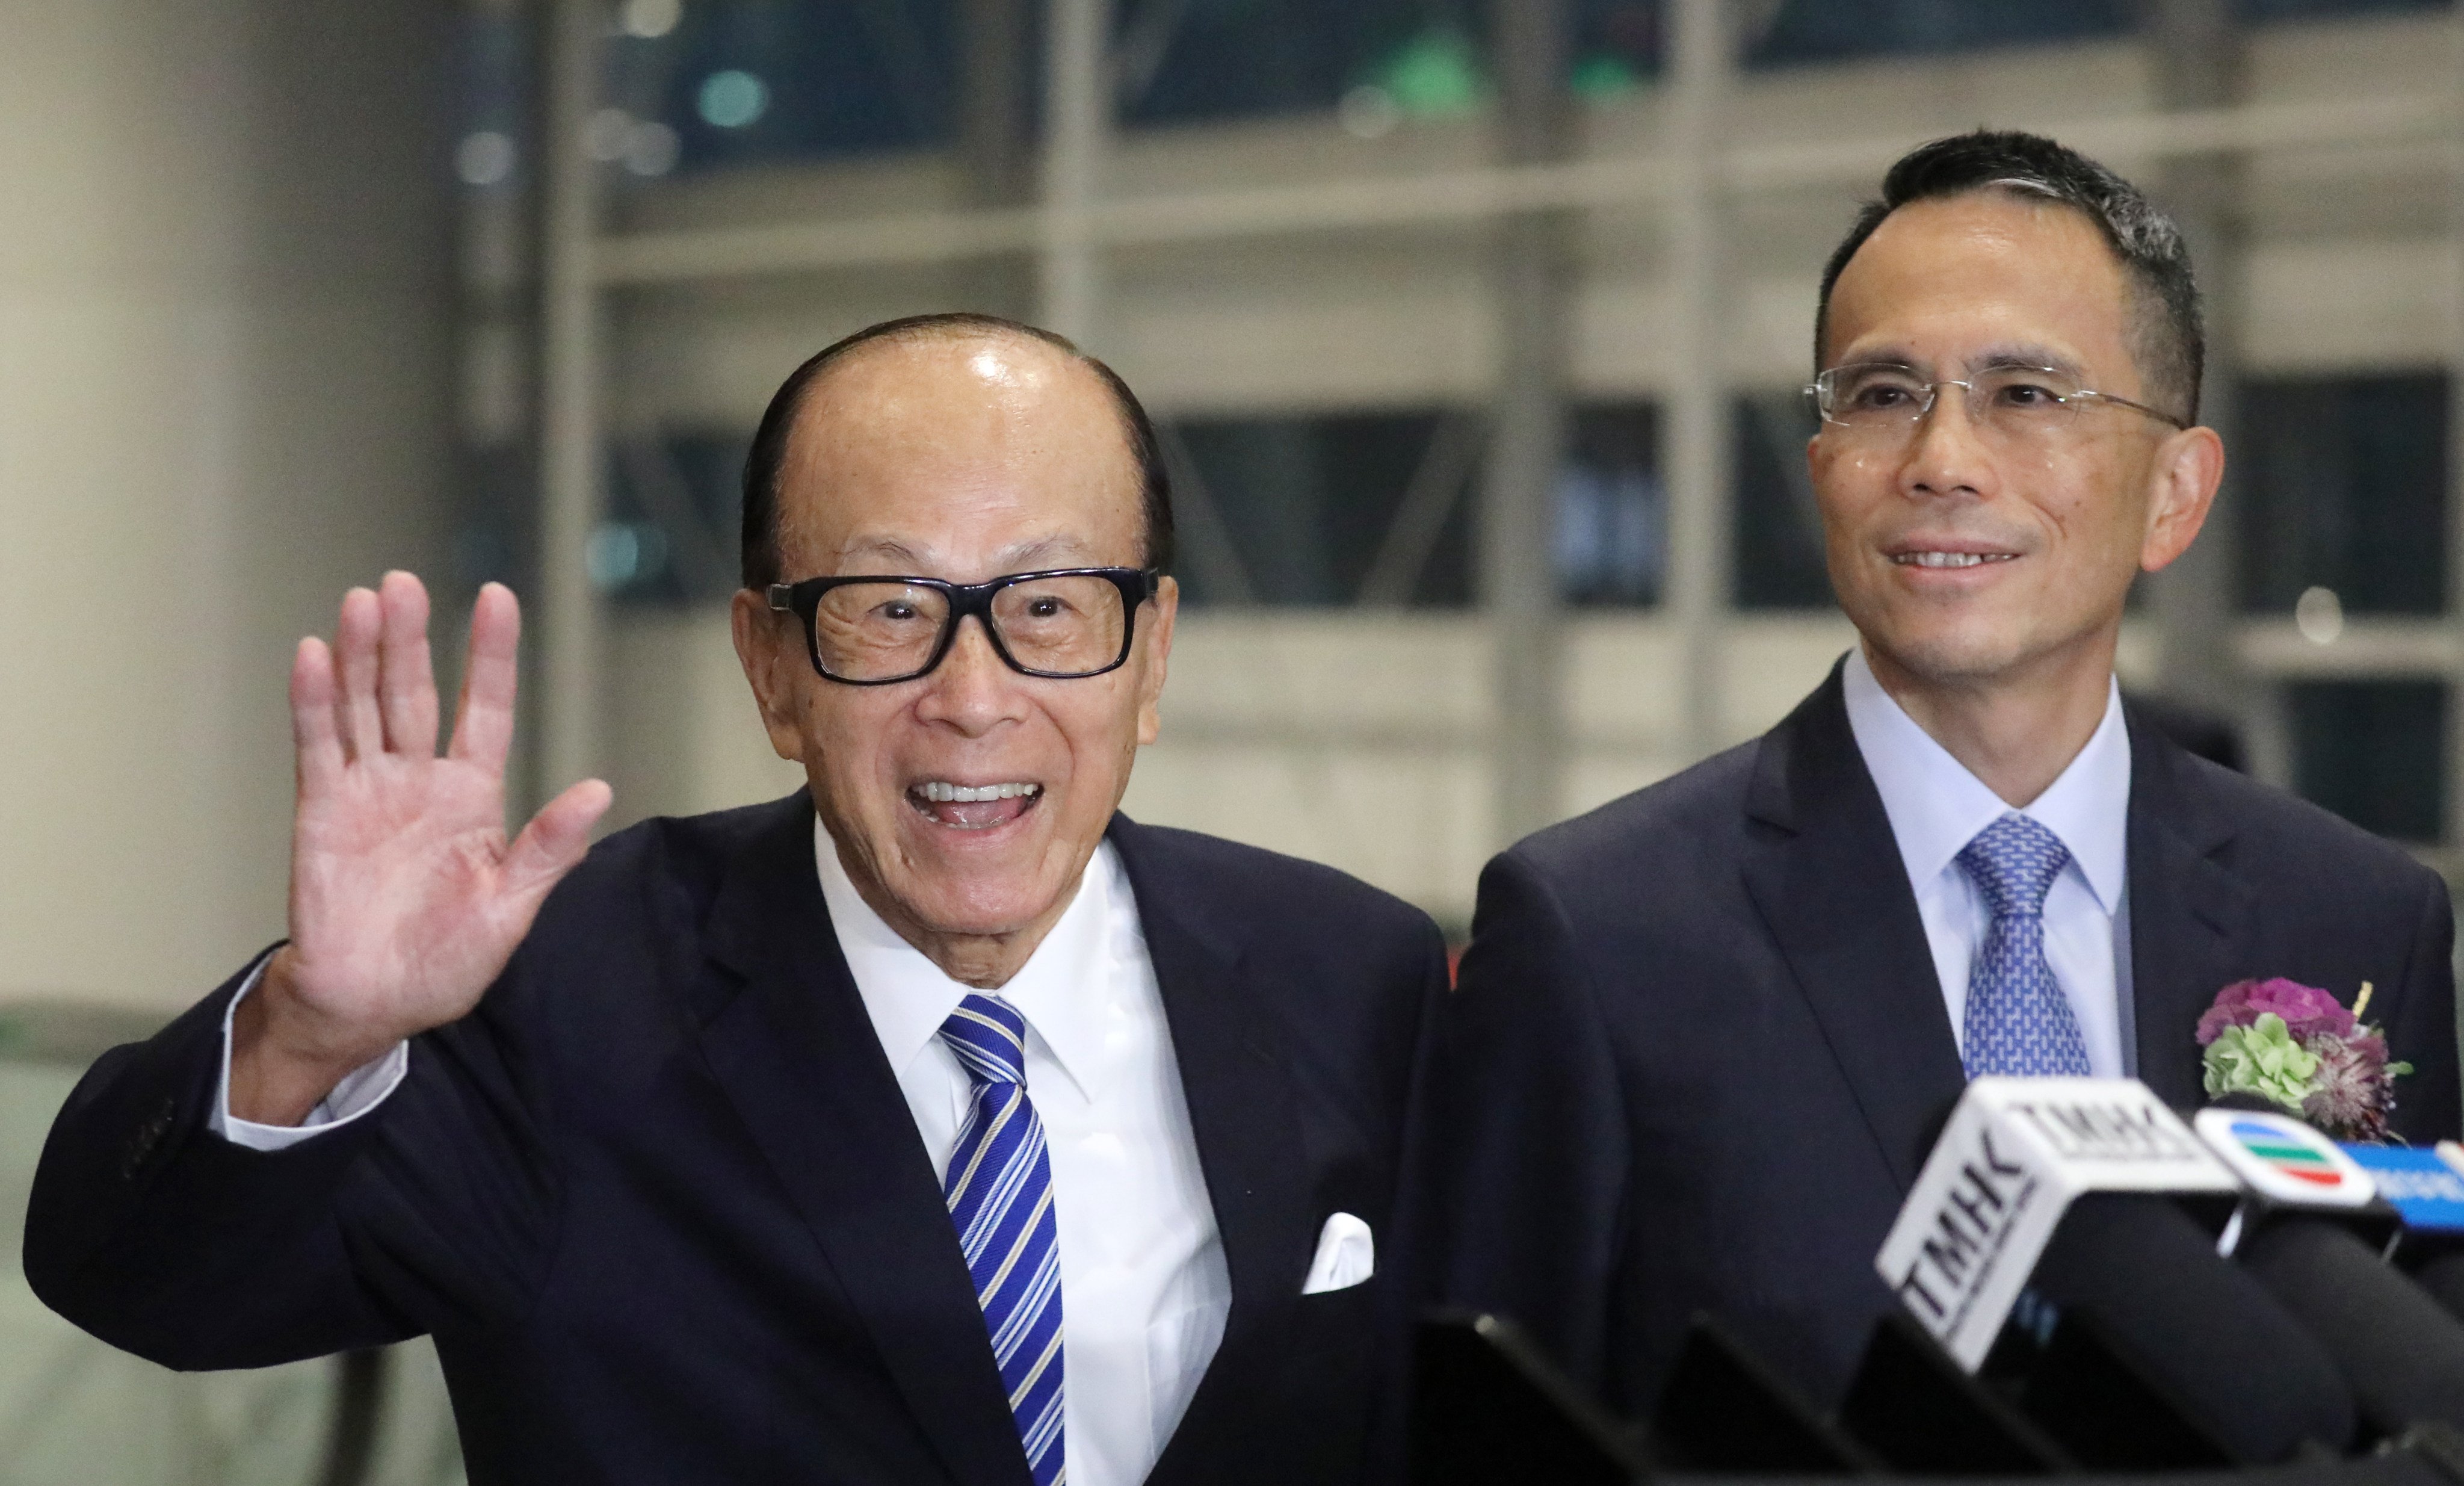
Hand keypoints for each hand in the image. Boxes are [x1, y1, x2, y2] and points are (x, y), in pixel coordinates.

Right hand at [230, 574, 610, 1124]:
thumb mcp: (509, 909)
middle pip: (417, 693)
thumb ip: (547, 850)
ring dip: (362, 654)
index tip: (497, 595)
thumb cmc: (445, 963)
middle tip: (403, 583)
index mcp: (472, 797)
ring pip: (365, 706)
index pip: (486, 709)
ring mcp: (368, 790)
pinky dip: (314, 702)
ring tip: (364, 601)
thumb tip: (600, 790)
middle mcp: (419, 781)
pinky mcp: (321, 811)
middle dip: (411, 639)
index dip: (491, 655)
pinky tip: (313, 655)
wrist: (373, 1004)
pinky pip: (318, 746)